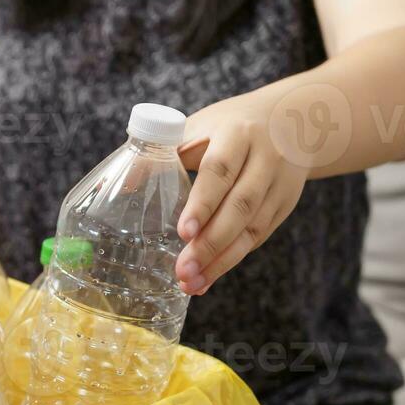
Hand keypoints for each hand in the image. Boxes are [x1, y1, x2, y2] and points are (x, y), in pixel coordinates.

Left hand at [173, 102, 307, 295]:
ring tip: (191, 283)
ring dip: (221, 260)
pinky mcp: (284, 205)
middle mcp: (265, 158)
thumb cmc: (229, 126)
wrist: (290, 120)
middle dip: (211, 243)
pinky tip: (208, 278)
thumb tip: (114, 187)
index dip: (203, 203)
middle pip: (240, 206)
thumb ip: (161, 153)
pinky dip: (232, 260)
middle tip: (182, 270)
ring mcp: (279, 184)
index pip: (221, 170)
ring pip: (252, 228)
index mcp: (237, 133)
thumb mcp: (197, 127)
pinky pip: (258, 238)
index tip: (183, 232)